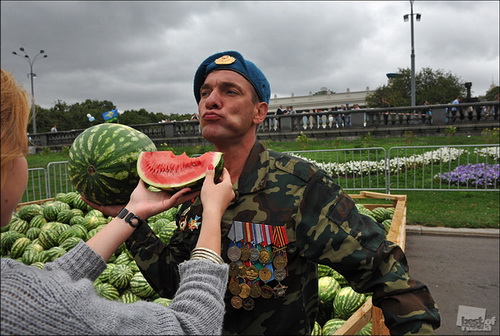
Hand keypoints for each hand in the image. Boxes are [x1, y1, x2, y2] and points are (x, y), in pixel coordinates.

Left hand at [82, 180, 198, 219]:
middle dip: (192, 189)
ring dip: (191, 193)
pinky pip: (176, 199)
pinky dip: (182, 194)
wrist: (132, 209)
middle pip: (183, 193)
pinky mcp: (166, 205)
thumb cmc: (136, 200)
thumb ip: (144, 178)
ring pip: (182, 197)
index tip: (190, 179)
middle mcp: (168, 198)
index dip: (183, 184)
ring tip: (200, 188)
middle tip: (201, 183)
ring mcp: (168, 202)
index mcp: (163, 194)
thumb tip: (144, 169)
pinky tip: (188, 189)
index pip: (176, 189)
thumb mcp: (141, 186)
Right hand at [200, 166, 233, 216]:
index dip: (222, 169)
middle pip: (226, 181)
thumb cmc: (210, 198)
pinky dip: (219, 192)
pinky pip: (223, 195)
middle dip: (220, 178)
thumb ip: (210, 174)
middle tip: (213, 175)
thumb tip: (211, 166)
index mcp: (228, 184)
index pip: (226, 174)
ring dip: (219, 186)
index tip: (220, 167)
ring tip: (212, 184)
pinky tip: (213, 193)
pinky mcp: (226, 204)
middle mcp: (231, 191)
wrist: (212, 214)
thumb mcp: (208, 184)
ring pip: (225, 189)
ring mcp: (229, 198)